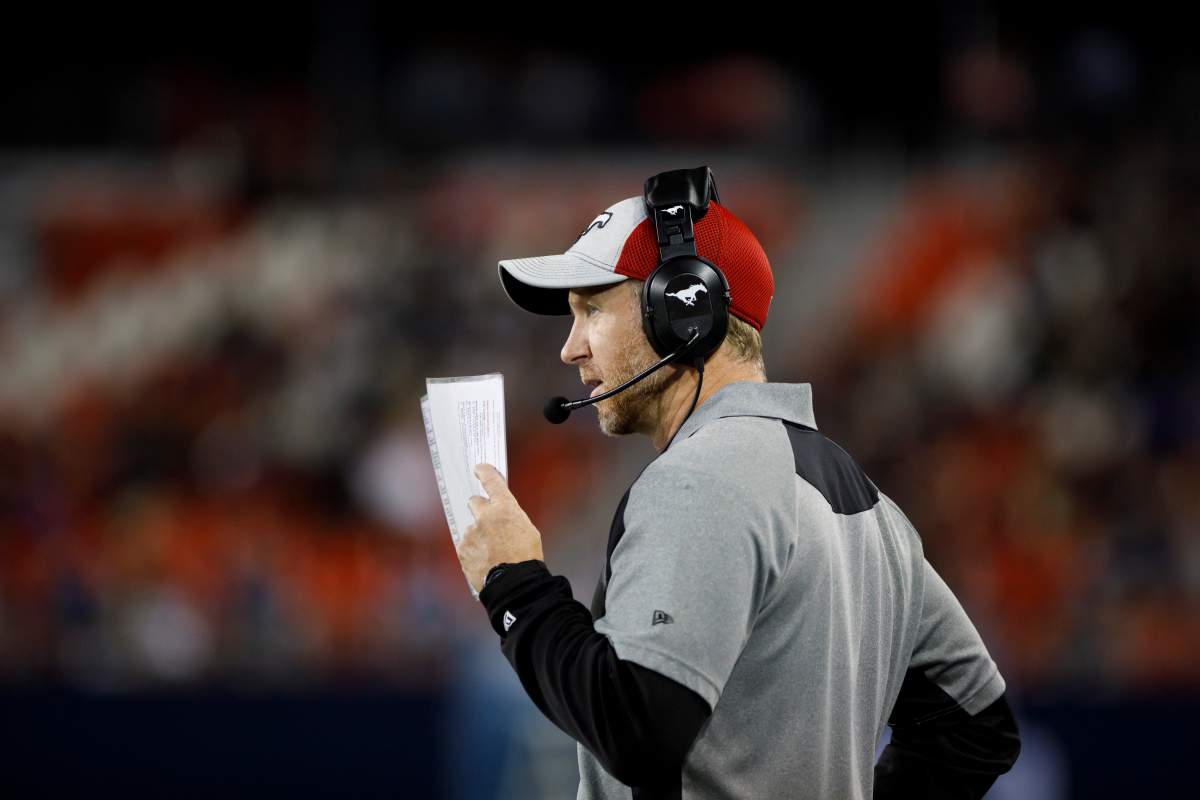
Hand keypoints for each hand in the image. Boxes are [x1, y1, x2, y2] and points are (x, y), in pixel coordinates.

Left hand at [456, 463, 544, 592]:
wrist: (514, 583)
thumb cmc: (526, 557)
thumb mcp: (527, 529)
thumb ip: (510, 516)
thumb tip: (500, 515)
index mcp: (504, 508)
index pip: (491, 481)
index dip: (484, 472)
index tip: (478, 468)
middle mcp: (484, 515)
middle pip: (474, 502)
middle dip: (479, 509)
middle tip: (488, 524)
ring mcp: (471, 532)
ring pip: (471, 528)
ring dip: (478, 536)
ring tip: (492, 553)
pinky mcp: (462, 548)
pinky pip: (466, 545)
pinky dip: (473, 551)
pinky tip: (484, 560)